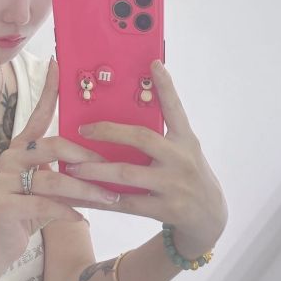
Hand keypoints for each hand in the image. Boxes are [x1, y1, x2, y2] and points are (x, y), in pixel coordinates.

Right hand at [0, 59, 132, 261]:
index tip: (58, 63)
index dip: (49, 89)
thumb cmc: (33, 208)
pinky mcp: (3, 205)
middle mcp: (10, 157)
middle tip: (110, 169)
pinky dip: (67, 211)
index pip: (38, 113)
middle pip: (54, 146)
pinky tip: (82, 218)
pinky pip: (43, 204)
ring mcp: (3, 181)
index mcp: (23, 146)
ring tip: (108, 199)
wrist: (3, 244)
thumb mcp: (51, 184)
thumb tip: (106, 157)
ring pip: (52, 179)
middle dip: (87, 158)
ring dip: (85, 190)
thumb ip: (67, 168)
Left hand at [63, 61, 228, 258]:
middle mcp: (180, 158)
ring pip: (127, 174)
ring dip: (96, 171)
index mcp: (185, 139)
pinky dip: (101, 201)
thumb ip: (164, 133)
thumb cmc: (188, 174)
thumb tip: (130, 111)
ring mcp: (173, 185)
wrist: (209, 216)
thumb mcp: (185, 149)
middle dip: (109, 132)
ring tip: (72, 168)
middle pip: (142, 138)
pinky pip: (125, 204)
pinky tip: (82, 197)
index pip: (175, 108)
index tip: (153, 63)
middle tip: (83, 129)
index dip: (166, 86)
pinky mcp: (165, 208)